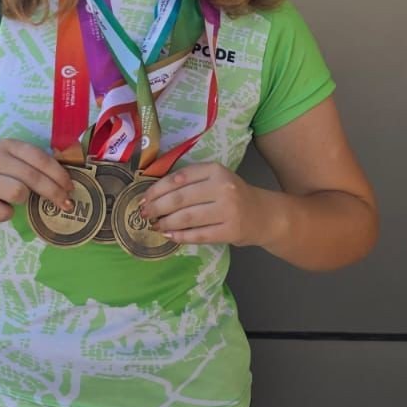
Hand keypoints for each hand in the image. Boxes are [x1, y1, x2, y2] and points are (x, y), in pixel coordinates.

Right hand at [0, 140, 74, 222]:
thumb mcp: (10, 159)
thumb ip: (32, 164)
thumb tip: (66, 181)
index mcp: (8, 146)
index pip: (39, 158)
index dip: (59, 174)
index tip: (70, 187)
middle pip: (32, 177)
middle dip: (54, 192)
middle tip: (65, 203)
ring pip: (18, 192)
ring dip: (26, 201)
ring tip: (23, 201)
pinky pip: (3, 212)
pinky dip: (8, 214)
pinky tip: (3, 208)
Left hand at [139, 162, 272, 246]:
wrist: (263, 215)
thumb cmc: (232, 195)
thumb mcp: (215, 179)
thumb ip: (190, 182)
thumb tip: (153, 195)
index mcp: (215, 170)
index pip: (178, 178)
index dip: (156, 189)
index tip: (143, 198)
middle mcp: (222, 188)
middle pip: (179, 199)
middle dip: (156, 207)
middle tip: (144, 214)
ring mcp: (228, 210)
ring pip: (186, 218)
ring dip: (165, 223)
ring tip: (155, 225)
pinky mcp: (230, 231)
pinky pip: (198, 235)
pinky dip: (180, 236)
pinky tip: (169, 235)